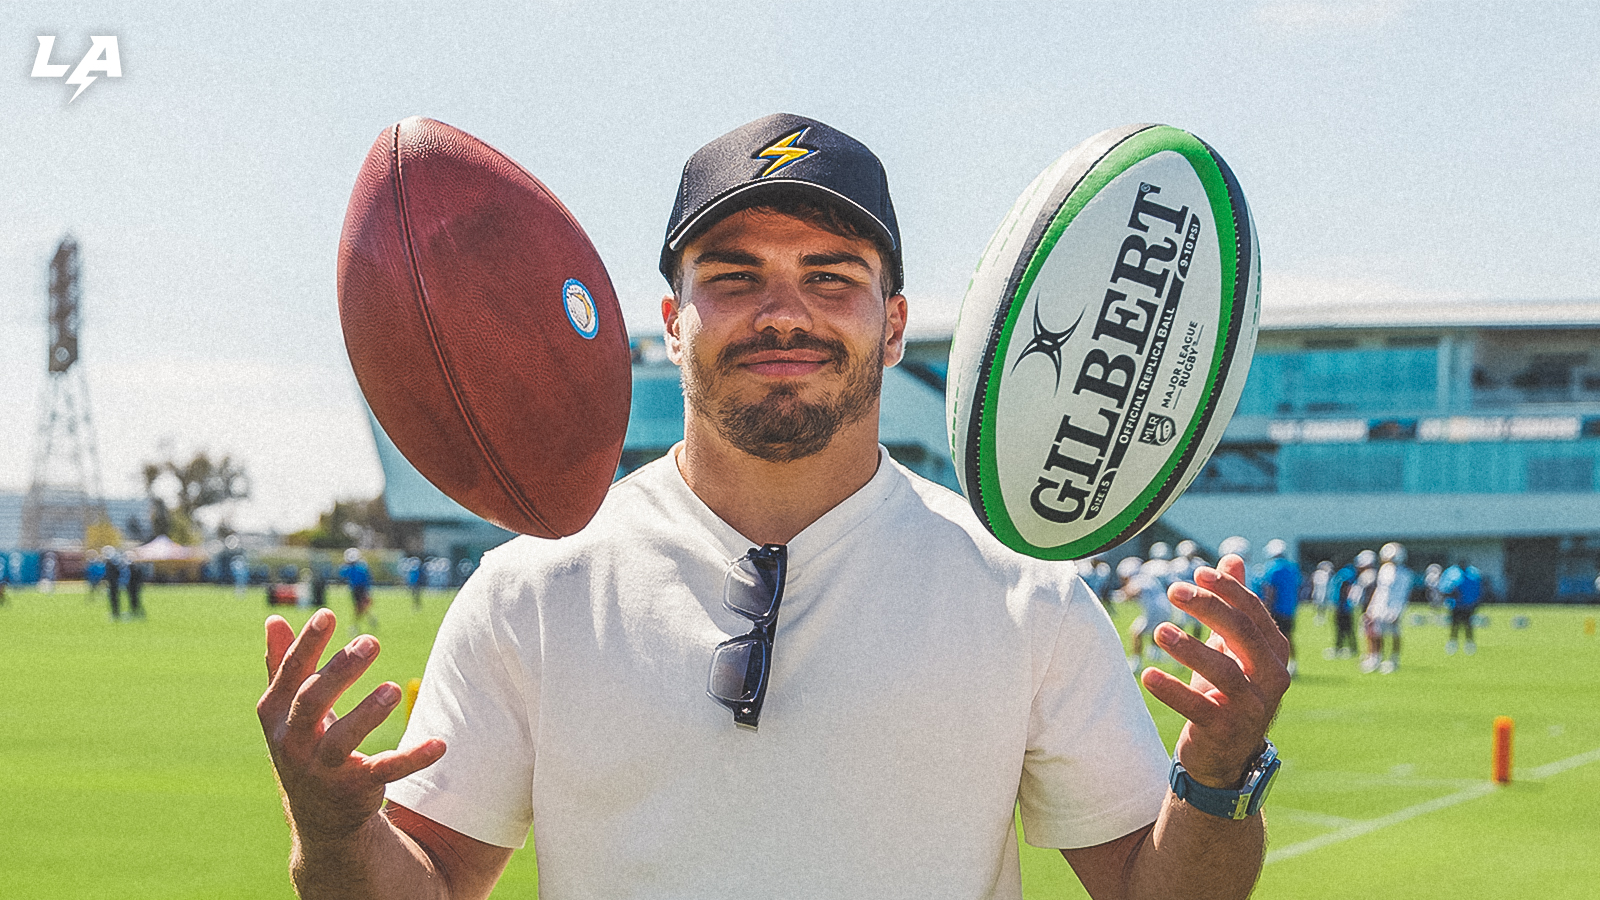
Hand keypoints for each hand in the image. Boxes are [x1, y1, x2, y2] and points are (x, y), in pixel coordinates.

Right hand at [257, 608, 445, 843]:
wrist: (319, 816)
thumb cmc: (306, 745)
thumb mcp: (289, 709)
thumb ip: (281, 665)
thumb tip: (273, 619)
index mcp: (275, 715)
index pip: (289, 674)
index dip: (306, 644)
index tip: (327, 614)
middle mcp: (292, 742)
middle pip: (310, 701)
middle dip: (339, 671)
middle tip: (371, 642)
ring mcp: (322, 768)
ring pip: (341, 739)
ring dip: (367, 714)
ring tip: (392, 689)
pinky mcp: (355, 787)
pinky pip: (385, 770)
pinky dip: (412, 758)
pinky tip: (439, 744)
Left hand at [1141, 555, 1289, 788]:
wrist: (1225, 754)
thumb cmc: (1226, 691)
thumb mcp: (1231, 648)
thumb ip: (1234, 606)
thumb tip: (1232, 558)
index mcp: (1274, 653)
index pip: (1253, 612)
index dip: (1227, 589)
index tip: (1196, 571)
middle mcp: (1271, 679)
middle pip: (1242, 634)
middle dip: (1208, 607)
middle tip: (1173, 590)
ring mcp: (1251, 707)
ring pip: (1225, 672)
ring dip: (1190, 648)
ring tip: (1160, 632)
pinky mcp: (1226, 731)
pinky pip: (1199, 708)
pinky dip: (1173, 690)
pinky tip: (1147, 675)